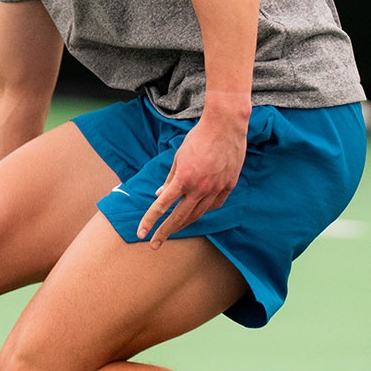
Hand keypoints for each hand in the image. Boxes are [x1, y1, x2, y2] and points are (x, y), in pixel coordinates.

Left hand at [136, 111, 247, 246]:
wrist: (226, 126)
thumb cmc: (198, 138)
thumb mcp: (178, 156)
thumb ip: (170, 179)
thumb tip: (160, 195)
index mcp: (183, 179)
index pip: (162, 206)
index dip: (150, 221)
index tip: (141, 234)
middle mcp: (200, 188)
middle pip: (179, 217)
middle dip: (165, 232)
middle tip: (155, 244)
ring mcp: (216, 189)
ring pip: (197, 215)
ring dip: (183, 225)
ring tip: (173, 230)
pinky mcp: (228, 186)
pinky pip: (213, 206)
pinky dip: (203, 210)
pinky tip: (196, 213)